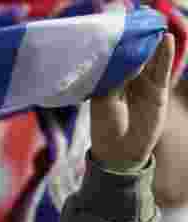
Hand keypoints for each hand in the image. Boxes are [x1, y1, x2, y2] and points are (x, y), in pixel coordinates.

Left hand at [90, 32, 175, 171]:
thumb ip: (114, 78)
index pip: (117, 57)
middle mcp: (127, 80)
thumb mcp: (104, 99)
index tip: (121, 27)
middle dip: (137, 40)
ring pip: (150, 59)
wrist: (120, 150)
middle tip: (140, 21)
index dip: (120, 43)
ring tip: (155, 26)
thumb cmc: (105, 126)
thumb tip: (123, 56)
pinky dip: (165, 55)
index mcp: (110, 80)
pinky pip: (162, 70)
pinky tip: (166, 41)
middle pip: (135, 55)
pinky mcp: (158, 91)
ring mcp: (144, 84)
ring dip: (153, 43)